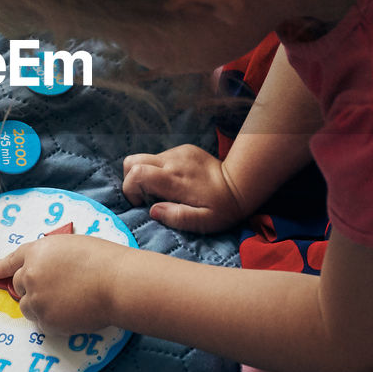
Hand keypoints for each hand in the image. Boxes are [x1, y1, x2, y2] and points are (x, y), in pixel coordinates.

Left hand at [0, 234, 122, 331]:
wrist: (116, 282)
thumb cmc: (103, 260)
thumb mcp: (71, 247)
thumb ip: (51, 258)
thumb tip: (48, 270)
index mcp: (37, 252)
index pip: (12, 260)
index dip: (0, 267)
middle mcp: (30, 275)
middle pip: (19, 285)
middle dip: (31, 288)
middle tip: (54, 290)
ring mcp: (36, 299)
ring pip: (28, 306)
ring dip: (41, 306)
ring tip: (67, 301)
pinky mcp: (46, 320)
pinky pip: (42, 324)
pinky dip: (53, 321)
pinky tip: (72, 313)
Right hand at [122, 144, 244, 232]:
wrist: (242, 183)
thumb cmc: (224, 207)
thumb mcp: (204, 222)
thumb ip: (177, 217)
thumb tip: (153, 210)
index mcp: (174, 180)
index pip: (136, 173)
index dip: (130, 189)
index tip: (142, 203)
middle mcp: (172, 161)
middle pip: (132, 161)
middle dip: (130, 179)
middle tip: (146, 196)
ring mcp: (178, 152)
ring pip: (146, 159)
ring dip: (147, 175)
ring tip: (164, 191)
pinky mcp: (184, 149)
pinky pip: (161, 157)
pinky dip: (160, 170)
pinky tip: (177, 182)